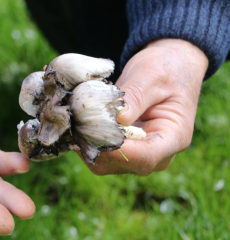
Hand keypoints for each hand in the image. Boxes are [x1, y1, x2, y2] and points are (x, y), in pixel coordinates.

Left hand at [83, 39, 208, 175]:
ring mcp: (137, 153)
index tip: (94, 133)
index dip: (117, 151)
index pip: (145, 157)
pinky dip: (85, 140)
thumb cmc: (164, 70)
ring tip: (74, 119)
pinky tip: (77, 121)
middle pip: (121, 164)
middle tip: (76, 122)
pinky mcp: (121, 149)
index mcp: (174, 138)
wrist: (166, 67)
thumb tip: (116, 120)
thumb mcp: (152, 77)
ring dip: (86, 144)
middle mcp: (157, 154)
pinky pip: (99, 153)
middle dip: (96, 146)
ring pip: (105, 162)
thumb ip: (135, 98)